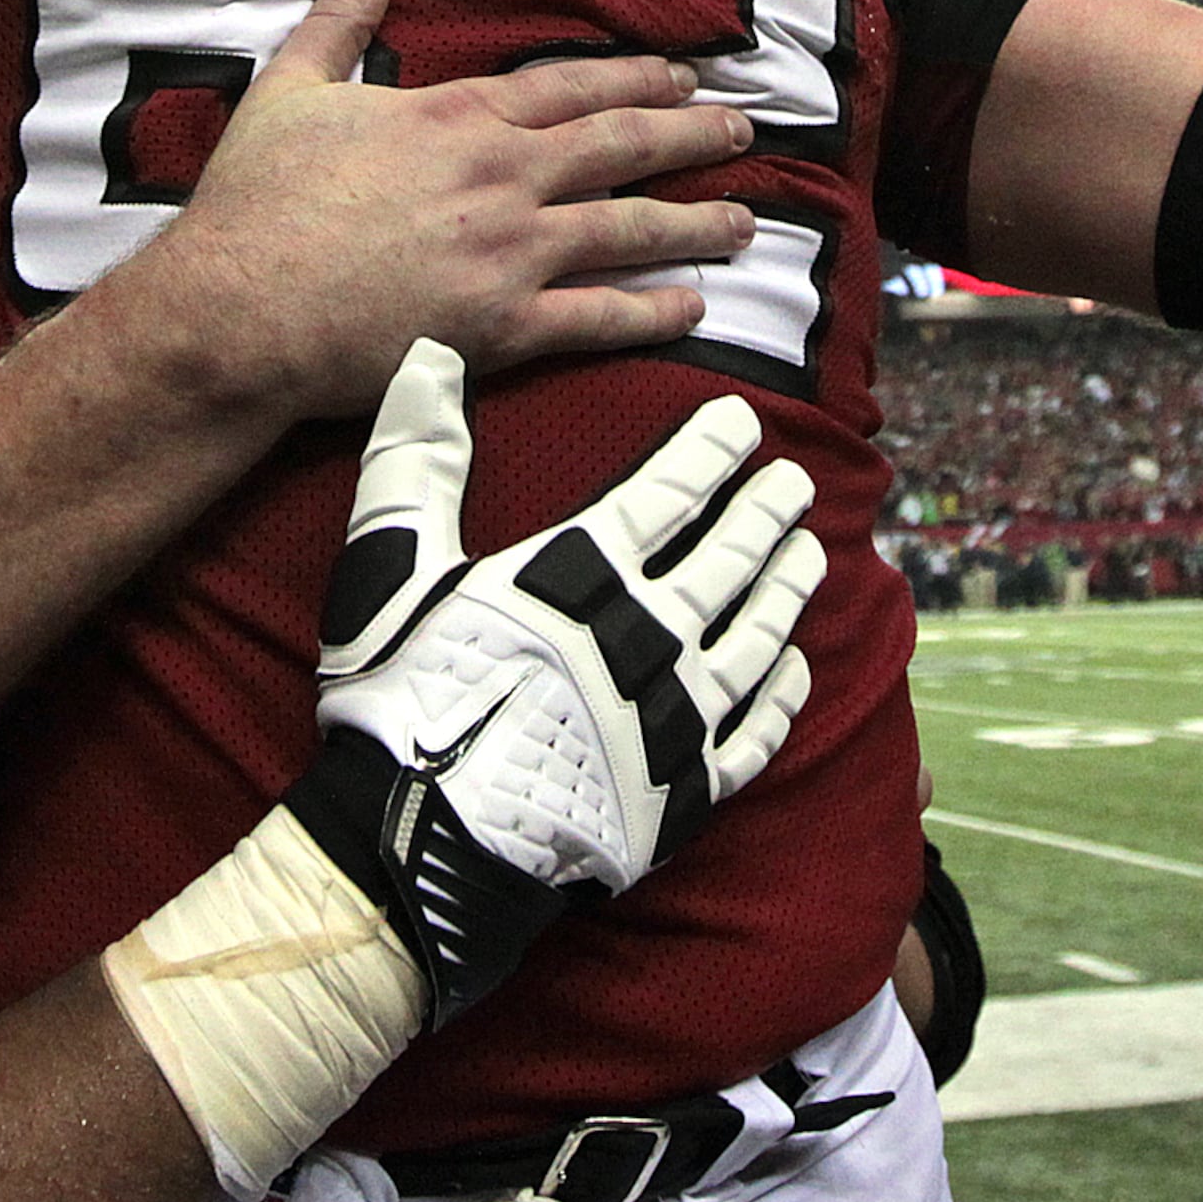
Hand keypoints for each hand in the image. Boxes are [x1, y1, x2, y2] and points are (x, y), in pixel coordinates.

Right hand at [110, 0, 757, 418]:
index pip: (571, 85)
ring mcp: (510, 253)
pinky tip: (694, 307)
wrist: (236, 310)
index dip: (636, 78)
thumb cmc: (256, 203)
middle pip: (619, 145)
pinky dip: (652, 311)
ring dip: (693, 222)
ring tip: (743, 220)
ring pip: (628, 228)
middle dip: (688, 135)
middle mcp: (502, 175)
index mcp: (457, 115)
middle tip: (739, 131)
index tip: (683, 75)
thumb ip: (341, 20)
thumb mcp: (290, 88)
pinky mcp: (504, 328)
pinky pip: (598, 318)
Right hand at [289, 342, 823, 1022]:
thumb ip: (416, 459)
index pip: (670, 492)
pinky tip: (796, 671)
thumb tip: (429, 357)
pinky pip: (755, 735)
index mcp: (583, 575)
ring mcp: (675, 717)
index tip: (745, 424)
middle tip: (796, 484)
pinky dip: (782, 698)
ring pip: (757, 636)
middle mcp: (648, 636)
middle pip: (730, 558)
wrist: (422, 844)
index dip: (713, 451)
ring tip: (810, 555)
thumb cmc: (403, 697)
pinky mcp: (684, 791)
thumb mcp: (392, 565)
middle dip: (767, 512)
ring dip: (787, 589)